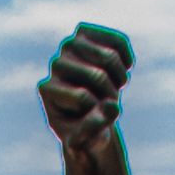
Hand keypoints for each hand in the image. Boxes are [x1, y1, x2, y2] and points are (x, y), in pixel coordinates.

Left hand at [38, 22, 135, 174]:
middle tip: (108, 103)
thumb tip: (110, 107)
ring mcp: (70, 45)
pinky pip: (119, 42)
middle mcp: (56, 64)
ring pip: (110, 58)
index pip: (84, 98)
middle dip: (112, 95)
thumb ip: (92, 130)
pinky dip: (127, 60)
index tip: (96, 119)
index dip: (100, 113)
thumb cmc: (83, 129)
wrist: (89, 110)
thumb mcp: (85, 141)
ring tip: (113, 87)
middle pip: (98, 77)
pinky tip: (122, 70)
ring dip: (120, 78)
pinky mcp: (86, 32)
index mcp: (48, 90)